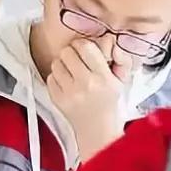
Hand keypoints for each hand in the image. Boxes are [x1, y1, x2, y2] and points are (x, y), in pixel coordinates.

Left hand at [47, 39, 126, 157]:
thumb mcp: (120, 80)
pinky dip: (56, 78)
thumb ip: (120, 58)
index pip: (85, 47)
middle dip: (71, 53)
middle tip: (76, 60)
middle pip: (67, 52)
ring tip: (71, 72)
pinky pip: (50, 78)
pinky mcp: (57, 100)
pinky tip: (66, 83)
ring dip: (62, 65)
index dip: (82, 45)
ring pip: (56, 63)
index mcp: (103, 77)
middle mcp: (85, 84)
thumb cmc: (109, 103)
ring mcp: (69, 93)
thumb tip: (109, 40)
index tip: (84, 50)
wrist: (98, 130)